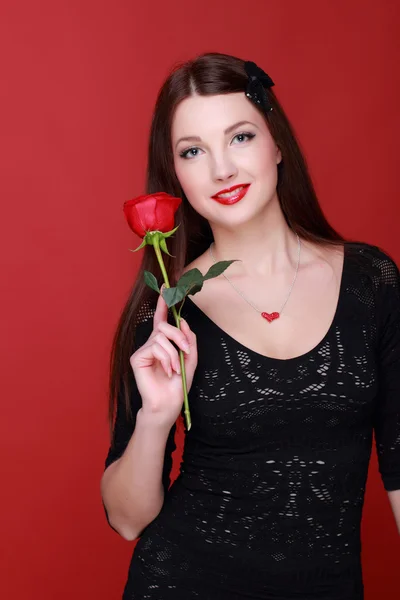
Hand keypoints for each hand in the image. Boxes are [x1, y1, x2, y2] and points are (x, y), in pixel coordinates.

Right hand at [130, 291, 197, 429]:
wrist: (168, 404)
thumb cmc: (178, 385)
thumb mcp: (190, 360)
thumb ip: (188, 340)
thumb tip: (183, 322)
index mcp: (164, 343)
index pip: (162, 320)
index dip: (163, 303)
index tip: (166, 286)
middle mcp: (152, 344)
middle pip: (164, 326)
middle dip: (178, 335)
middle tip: (186, 351)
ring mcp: (143, 350)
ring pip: (160, 336)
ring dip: (174, 352)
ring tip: (175, 368)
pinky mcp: (138, 357)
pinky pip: (155, 347)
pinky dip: (166, 358)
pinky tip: (167, 370)